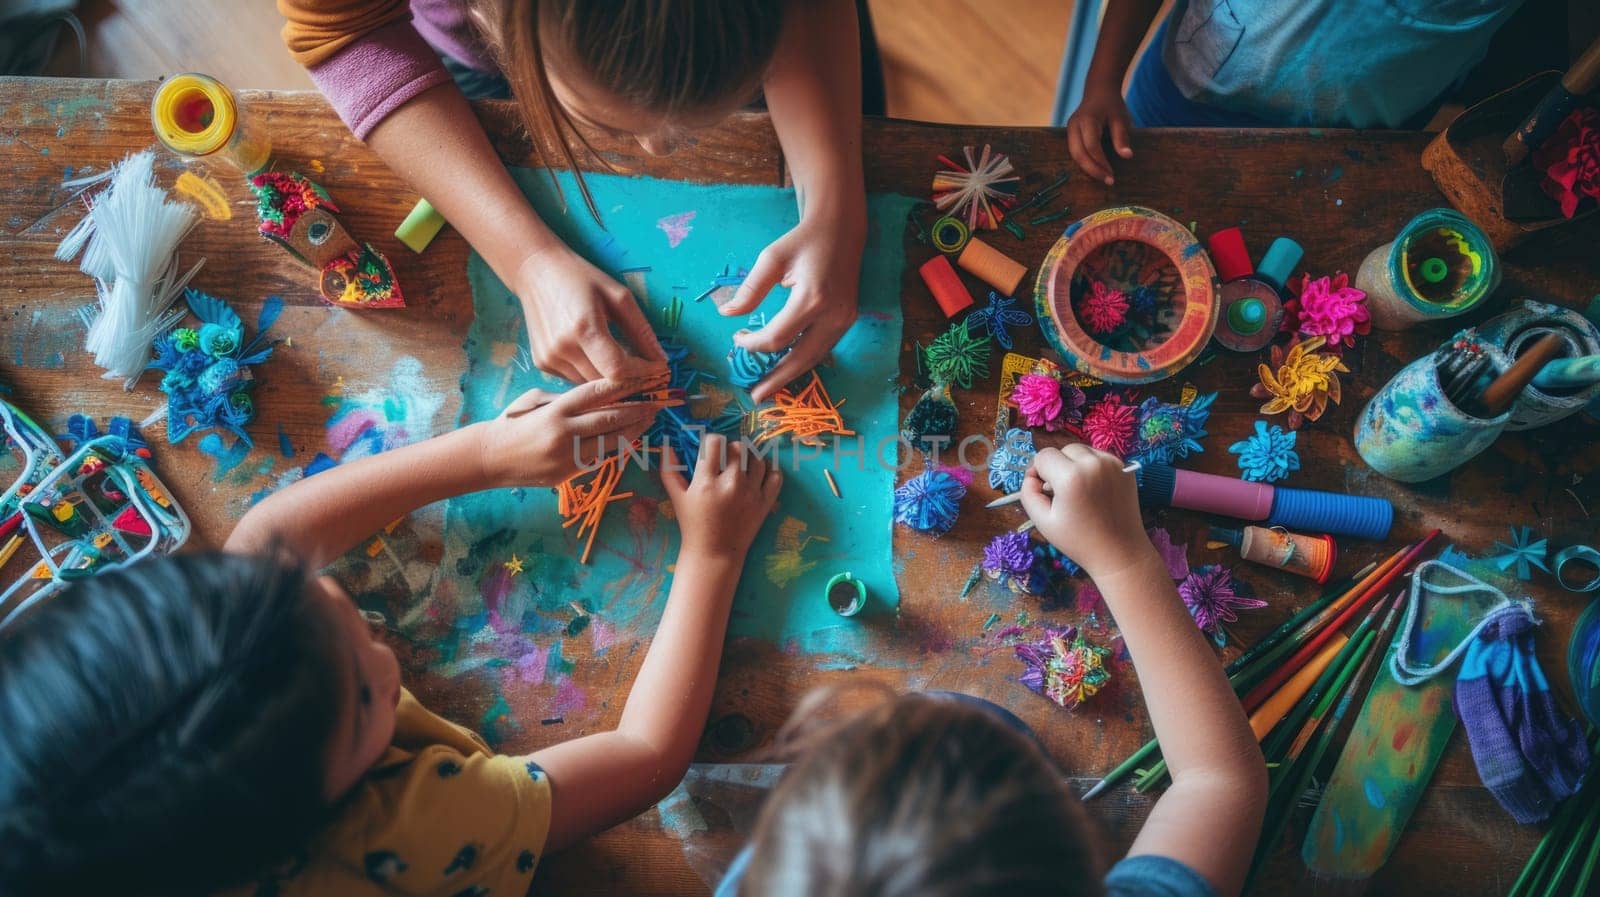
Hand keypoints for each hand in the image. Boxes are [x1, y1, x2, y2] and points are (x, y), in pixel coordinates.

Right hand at [478, 378, 659, 486]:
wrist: (491, 457)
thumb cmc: (513, 422)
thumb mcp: (535, 399)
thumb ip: (565, 397)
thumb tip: (596, 395)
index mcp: (556, 409)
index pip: (597, 393)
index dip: (623, 386)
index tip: (642, 381)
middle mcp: (564, 432)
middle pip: (610, 418)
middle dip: (638, 410)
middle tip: (658, 404)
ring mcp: (567, 456)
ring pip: (610, 442)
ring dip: (634, 431)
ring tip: (650, 421)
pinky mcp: (567, 474)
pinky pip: (597, 460)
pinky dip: (615, 449)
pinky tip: (630, 440)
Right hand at [516, 245, 667, 383]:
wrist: (536, 272)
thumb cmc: (581, 278)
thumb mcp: (618, 296)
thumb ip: (641, 330)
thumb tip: (661, 359)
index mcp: (584, 328)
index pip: (618, 369)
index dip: (642, 373)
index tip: (659, 369)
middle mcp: (563, 348)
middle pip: (605, 382)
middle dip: (630, 379)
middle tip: (648, 369)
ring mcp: (549, 359)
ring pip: (590, 385)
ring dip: (610, 379)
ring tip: (623, 361)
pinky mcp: (542, 364)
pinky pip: (575, 379)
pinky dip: (591, 374)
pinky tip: (596, 356)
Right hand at [660, 434, 782, 558]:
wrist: (714, 553)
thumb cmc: (693, 524)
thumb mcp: (677, 497)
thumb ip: (670, 469)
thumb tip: (666, 445)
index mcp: (707, 482)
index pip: (715, 442)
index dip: (711, 442)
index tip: (710, 450)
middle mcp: (731, 484)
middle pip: (738, 447)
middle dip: (730, 449)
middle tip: (725, 460)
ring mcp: (751, 493)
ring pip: (757, 458)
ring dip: (749, 457)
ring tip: (741, 466)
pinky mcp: (765, 503)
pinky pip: (775, 476)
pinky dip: (769, 470)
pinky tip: (758, 474)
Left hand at [717, 211, 866, 401]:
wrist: (840, 229)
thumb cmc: (801, 241)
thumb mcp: (771, 260)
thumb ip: (750, 291)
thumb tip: (727, 315)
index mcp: (812, 299)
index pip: (778, 337)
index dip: (754, 344)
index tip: (737, 339)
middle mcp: (833, 315)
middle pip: (800, 359)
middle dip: (776, 379)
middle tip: (755, 396)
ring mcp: (845, 320)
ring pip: (814, 358)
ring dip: (790, 374)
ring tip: (768, 389)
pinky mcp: (848, 320)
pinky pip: (823, 348)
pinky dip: (804, 361)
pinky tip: (787, 368)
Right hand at [1020, 445, 1152, 578]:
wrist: (1119, 552)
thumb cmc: (1078, 541)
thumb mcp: (1042, 521)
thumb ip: (1028, 493)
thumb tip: (1032, 476)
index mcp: (1071, 476)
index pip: (1042, 456)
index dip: (1037, 472)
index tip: (1042, 490)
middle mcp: (1093, 463)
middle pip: (1062, 449)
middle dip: (1056, 467)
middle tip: (1061, 493)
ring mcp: (1112, 463)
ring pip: (1081, 451)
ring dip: (1074, 464)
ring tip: (1078, 490)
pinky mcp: (1124, 467)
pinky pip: (1098, 457)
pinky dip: (1091, 467)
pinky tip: (1094, 490)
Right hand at [1066, 84, 1134, 185]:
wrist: (1098, 91)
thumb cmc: (1111, 104)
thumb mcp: (1120, 118)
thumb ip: (1121, 137)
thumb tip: (1127, 156)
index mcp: (1087, 119)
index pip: (1091, 145)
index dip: (1101, 162)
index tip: (1112, 174)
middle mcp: (1074, 126)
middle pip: (1078, 153)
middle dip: (1093, 170)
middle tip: (1108, 181)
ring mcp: (1070, 131)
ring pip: (1074, 155)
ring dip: (1088, 169)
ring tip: (1104, 177)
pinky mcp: (1070, 136)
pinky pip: (1075, 153)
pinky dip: (1085, 163)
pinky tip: (1097, 170)